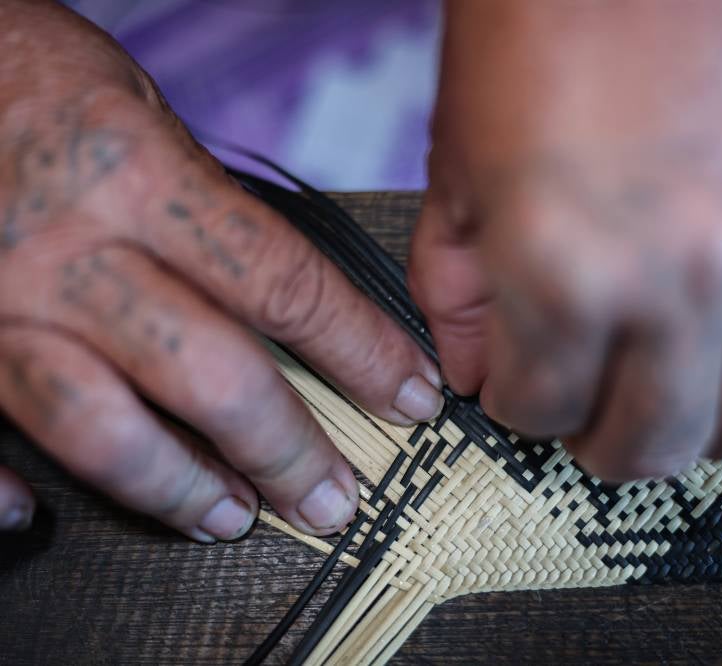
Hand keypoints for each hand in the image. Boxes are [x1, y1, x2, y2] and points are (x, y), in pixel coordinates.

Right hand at [0, 1, 441, 538]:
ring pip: (100, 430)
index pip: (283, 285)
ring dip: (179, 488)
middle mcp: (69, 250)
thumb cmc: (37, 75)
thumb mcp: (148, 115)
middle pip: (208, 377)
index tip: (407, 396)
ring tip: (232, 516)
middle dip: (287, 452)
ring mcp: (0, 303)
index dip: (360, 353)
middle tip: (333, 497)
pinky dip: (7, 486)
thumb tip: (289, 304)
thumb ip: (212, 210)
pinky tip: (41, 514)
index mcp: (138, 178)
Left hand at [409, 1, 721, 480]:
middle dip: (600, 443)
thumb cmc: (543, 28)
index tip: (525, 386)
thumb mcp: (460, 166)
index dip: (521, 405)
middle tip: (587, 412)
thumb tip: (474, 375)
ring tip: (662, 390)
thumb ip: (455, 291)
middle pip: (648, 445)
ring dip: (693, 429)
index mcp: (566, 267)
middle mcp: (681, 278)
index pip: (542, 410)